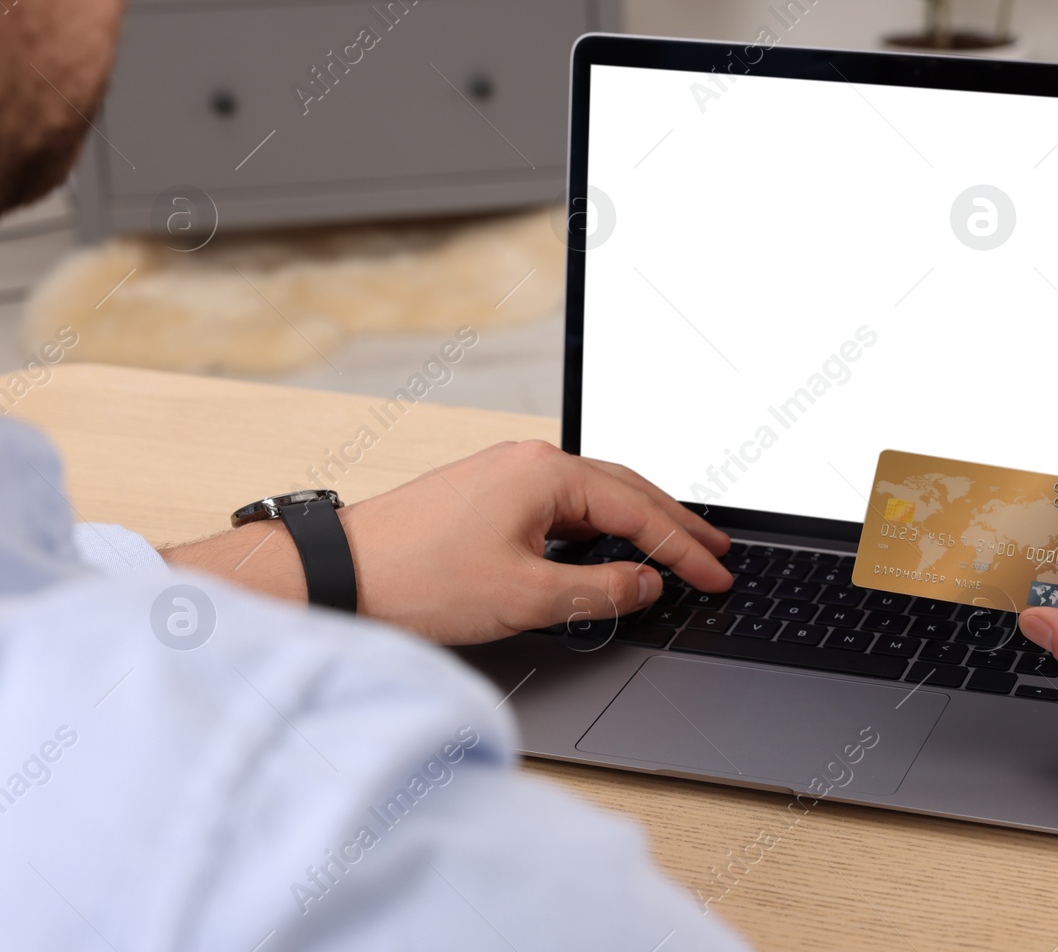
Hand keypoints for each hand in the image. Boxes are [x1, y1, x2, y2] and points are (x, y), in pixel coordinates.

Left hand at [162, 440, 731, 644]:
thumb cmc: (417, 578)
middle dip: (675, 523)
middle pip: (625, 489)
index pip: (639, 511)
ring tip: (677, 545)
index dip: (684, 548)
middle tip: (717, 549)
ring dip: (638, 521)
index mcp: (547, 474)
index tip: (719, 572)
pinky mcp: (487, 494)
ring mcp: (507, 474)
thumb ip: (599, 589)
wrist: (338, 574)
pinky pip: (563, 503)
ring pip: (594, 495)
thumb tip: (646, 584)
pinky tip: (608, 543)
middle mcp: (530, 461)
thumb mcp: (526, 595)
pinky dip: (599, 524)